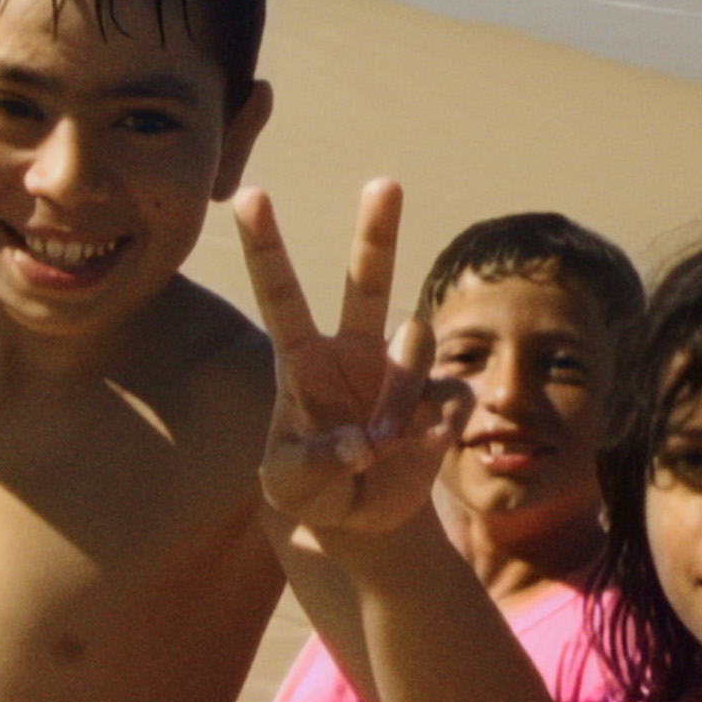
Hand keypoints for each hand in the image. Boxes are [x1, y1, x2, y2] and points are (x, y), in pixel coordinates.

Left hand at [234, 181, 467, 533]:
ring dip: (401, 398)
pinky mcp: (439, 397)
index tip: (250, 193)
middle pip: (367, 280)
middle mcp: (353, 351)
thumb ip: (316, 463)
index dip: (266, 246)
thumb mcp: (291, 488)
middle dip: (376, 232)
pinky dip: (435, 428)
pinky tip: (417, 448)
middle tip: (384, 182)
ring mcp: (398, 370)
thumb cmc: (309, 491)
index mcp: (302, 361)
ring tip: (384, 444)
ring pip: (414, 348)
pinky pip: (451, 395)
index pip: (281, 295)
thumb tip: (365, 440)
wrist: (357, 519)